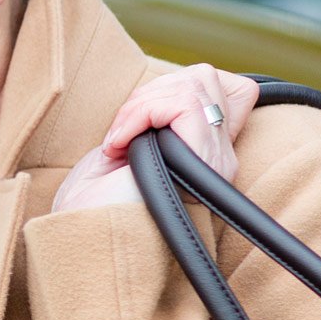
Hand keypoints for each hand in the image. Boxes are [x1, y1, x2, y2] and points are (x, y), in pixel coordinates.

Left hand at [52, 63, 260, 212]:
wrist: (82, 242)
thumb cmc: (92, 203)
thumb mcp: (126, 150)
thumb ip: (158, 119)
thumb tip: (169, 86)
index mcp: (206, 155)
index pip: (238, 90)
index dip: (186, 84)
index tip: (140, 119)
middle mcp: (220, 159)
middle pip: (206, 77)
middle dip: (152, 90)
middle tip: (121, 133)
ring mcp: (215, 161)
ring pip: (194, 84)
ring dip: (142, 103)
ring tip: (119, 141)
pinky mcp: (202, 162)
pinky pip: (182, 104)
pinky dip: (140, 114)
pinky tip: (119, 146)